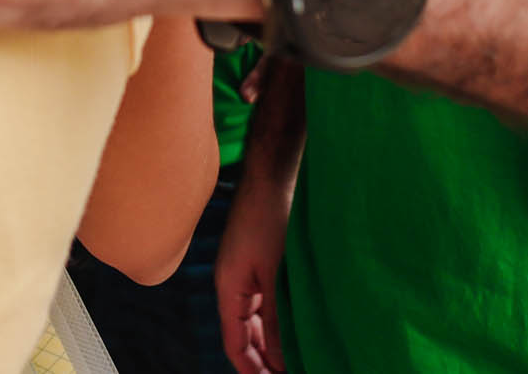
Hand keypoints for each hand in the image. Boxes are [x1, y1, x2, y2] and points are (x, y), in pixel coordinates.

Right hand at [217, 155, 292, 372]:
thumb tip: (280, 358)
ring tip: (297, 358)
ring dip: (273, 339)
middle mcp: (233, 283)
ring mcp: (246, 271)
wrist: (273, 172)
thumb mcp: (276, 273)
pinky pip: (265, 300)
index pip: (235, 344)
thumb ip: (277, 318)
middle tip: (291, 372)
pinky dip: (279, 318)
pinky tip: (298, 325)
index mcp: (229, 288)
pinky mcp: (260, 260)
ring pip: (256, 319)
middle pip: (244, 334)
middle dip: (264, 358)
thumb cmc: (269, 216)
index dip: (252, 369)